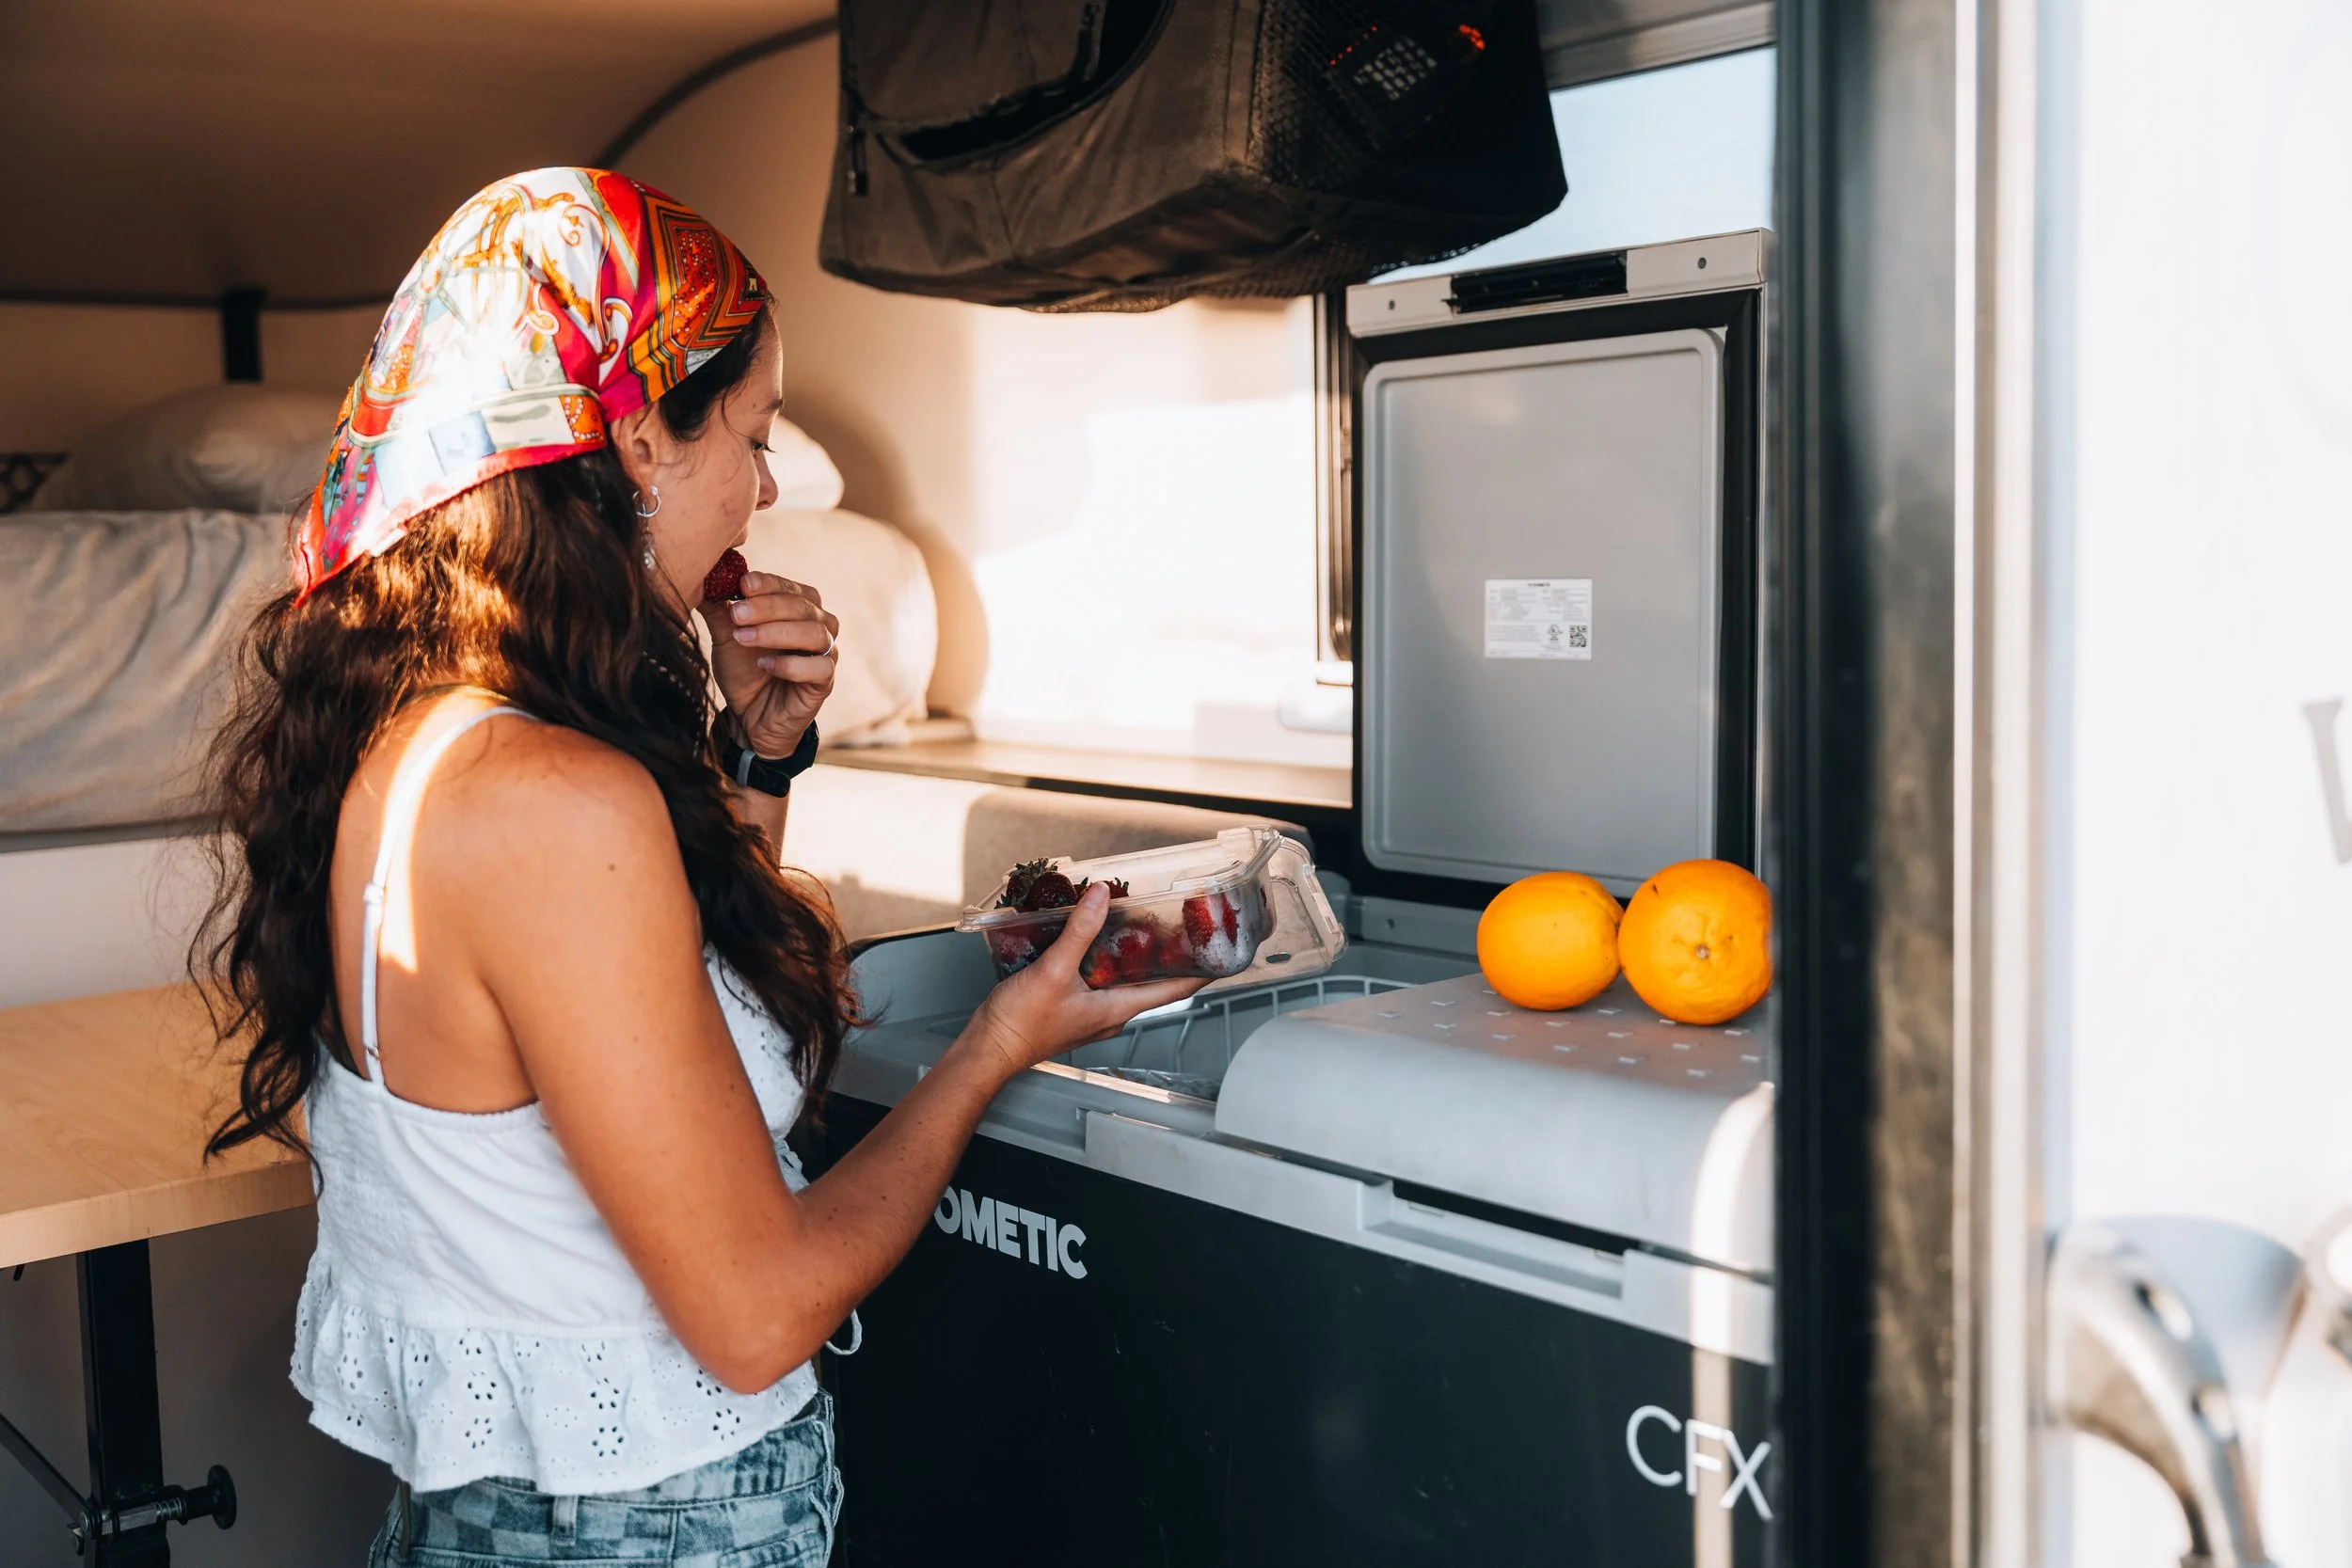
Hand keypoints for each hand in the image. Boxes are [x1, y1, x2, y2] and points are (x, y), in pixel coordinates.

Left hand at [701, 569, 839, 757]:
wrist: (749, 716)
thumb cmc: (744, 670)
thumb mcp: (727, 638)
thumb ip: (720, 611)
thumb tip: (702, 580)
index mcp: (799, 607)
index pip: (790, 587)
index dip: (768, 583)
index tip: (743, 584)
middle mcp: (819, 626)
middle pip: (803, 606)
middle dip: (767, 607)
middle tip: (737, 614)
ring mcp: (826, 653)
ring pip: (814, 633)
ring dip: (777, 633)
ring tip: (744, 638)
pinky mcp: (825, 682)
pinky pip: (820, 668)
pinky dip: (791, 665)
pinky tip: (765, 665)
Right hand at [963, 884, 1205, 1079]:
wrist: (988, 1047)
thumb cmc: (1021, 1025)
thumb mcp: (1054, 971)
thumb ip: (1079, 932)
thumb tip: (1102, 898)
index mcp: (1117, 1009)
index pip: (1175, 990)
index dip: (1202, 973)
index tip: (1224, 956)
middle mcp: (1111, 1014)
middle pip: (1152, 982)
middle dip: (1169, 955)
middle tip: (1183, 927)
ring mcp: (1092, 1012)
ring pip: (1124, 980)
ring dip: (1134, 954)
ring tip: (1142, 924)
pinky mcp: (1072, 1006)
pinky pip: (1099, 979)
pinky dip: (1104, 958)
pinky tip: (1093, 939)